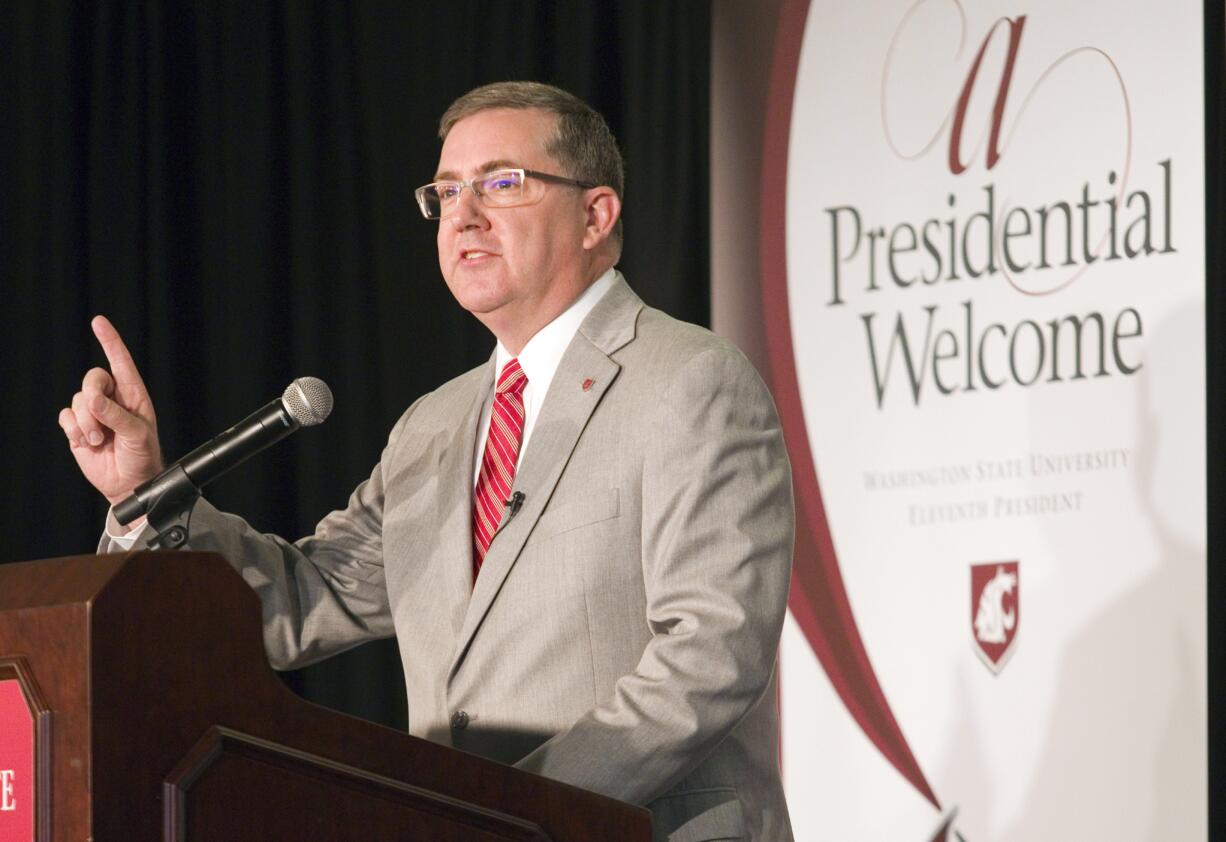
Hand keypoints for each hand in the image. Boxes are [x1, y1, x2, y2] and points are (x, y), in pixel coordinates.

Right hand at [58, 316, 163, 505]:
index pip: (121, 362)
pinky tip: (88, 443)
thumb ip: (117, 416)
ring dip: (87, 422)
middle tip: (102, 421)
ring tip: (101, 440)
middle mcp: (113, 399)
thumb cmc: (143, 457)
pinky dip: (74, 430)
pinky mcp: (78, 427)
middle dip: (93, 397)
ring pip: (78, 400)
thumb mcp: (138, 435)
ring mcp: (93, 412)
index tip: (99, 322)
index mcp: (133, 395)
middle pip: (92, 378)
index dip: (110, 341)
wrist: (129, 484)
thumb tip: (93, 401)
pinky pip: (66, 416)